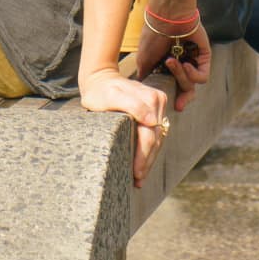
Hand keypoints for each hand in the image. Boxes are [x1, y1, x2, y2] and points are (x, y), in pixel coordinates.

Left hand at [80, 65, 174, 187]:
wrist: (101, 78)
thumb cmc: (101, 90)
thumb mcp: (111, 95)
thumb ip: (132, 105)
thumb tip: (152, 121)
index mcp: (151, 100)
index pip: (150, 135)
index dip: (144, 156)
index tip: (137, 173)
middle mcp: (158, 103)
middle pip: (155, 139)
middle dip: (147, 161)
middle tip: (138, 181)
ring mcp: (157, 107)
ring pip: (156, 139)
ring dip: (149, 159)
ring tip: (140, 177)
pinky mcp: (154, 112)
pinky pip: (154, 135)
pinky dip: (148, 150)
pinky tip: (142, 163)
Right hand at [133, 18, 211, 97]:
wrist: (167, 18)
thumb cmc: (153, 36)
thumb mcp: (143, 60)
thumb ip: (145, 76)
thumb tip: (144, 91)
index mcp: (166, 67)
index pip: (172, 87)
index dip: (172, 97)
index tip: (170, 106)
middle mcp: (180, 66)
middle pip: (185, 90)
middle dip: (182, 98)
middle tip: (178, 105)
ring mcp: (193, 62)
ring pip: (191, 84)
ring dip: (180, 76)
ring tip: (172, 61)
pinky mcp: (204, 59)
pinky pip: (202, 77)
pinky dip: (193, 74)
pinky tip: (184, 63)